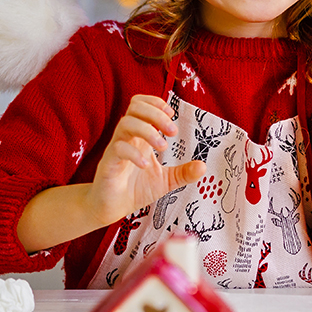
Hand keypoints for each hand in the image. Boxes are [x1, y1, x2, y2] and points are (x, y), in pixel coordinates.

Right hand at [85, 95, 205, 225]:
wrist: (112, 208)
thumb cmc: (135, 190)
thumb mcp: (165, 181)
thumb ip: (183, 173)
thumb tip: (204, 166)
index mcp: (139, 136)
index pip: (141, 104)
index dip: (156, 103)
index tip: (172, 115)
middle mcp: (127, 138)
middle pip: (135, 107)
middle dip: (156, 114)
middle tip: (173, 132)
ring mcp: (115, 149)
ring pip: (125, 123)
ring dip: (147, 130)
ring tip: (162, 147)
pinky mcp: (108, 164)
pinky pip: (118, 148)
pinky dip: (134, 153)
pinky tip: (146, 165)